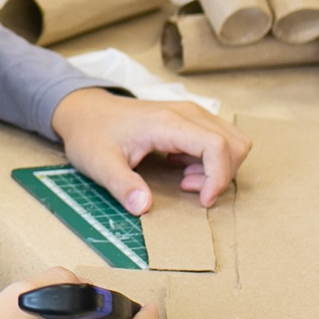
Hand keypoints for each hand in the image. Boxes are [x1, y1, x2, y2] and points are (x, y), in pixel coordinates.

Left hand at [50, 87, 249, 210]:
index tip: (201, 201)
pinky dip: (211, 162)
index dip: (218, 178)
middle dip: (220, 175)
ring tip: (184, 180)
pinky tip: (181, 169)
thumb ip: (122, 185)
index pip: (217, 146)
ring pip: (232, 141)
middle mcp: (187, 112)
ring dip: (218, 168)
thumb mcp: (100, 164)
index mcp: (168, 122)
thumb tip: (144, 207)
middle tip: (186, 188)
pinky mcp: (189, 119)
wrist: (84, 111)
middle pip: (234, 143)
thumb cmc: (91, 134)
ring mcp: (190, 113)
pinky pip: (219, 140)